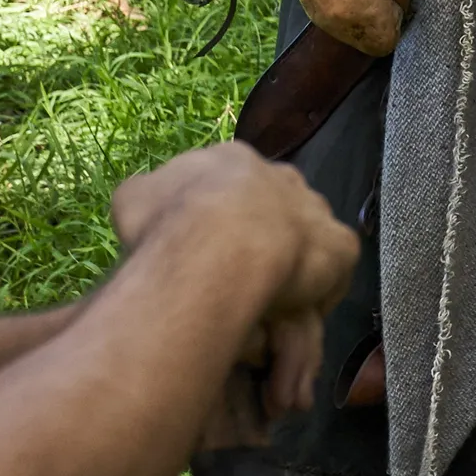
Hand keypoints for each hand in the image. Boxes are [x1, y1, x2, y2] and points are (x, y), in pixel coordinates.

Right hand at [111, 142, 359, 405]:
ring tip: (271, 299)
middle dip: (261, 234)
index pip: (232, 184)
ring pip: (307, 238)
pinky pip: (333, 271)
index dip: (221, 216)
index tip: (209, 245)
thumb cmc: (169, 223)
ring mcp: (316, 209)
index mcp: (233, 160)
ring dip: (292, 262)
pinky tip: (295, 315)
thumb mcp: (134, 199)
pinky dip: (317, 292)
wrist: (217, 245)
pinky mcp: (341, 246)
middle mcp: (280, 175)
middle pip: (274, 206)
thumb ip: (148, 195)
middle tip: (241, 274)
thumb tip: (145, 198)